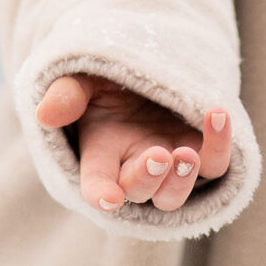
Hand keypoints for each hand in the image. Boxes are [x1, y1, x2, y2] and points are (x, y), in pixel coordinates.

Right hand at [35, 73, 232, 213]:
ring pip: (175, 194)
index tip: (109, 199)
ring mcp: (170, 163)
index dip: (100, 194)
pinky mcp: (201, 152)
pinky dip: (218, 145)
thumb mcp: (82, 78)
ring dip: (182, 180)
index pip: (96, 184)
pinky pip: (214, 164)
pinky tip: (217, 115)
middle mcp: (134, 166)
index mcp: (100, 155)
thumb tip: (46, 114)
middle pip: (140, 192)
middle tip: (158, 155)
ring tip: (187, 153)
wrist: (147, 67)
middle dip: (148, 178)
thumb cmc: (107, 77)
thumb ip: (67, 94)